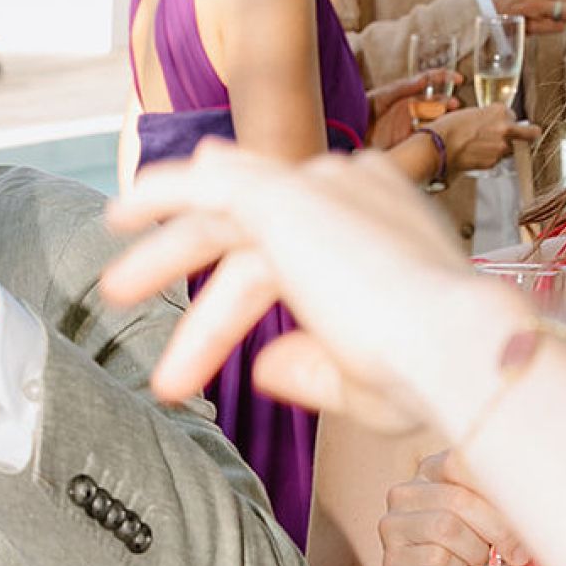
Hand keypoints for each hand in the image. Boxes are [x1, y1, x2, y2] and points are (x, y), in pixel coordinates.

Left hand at [102, 138, 531, 436]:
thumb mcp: (363, 376)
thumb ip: (311, 365)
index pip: (305, 227)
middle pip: (254, 215)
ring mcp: (319, 188)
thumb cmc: (430, 377)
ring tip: (114, 293)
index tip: (221, 279)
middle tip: (131, 286)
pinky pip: (206, 188)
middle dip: (189, 251)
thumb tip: (264, 367)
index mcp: (385, 220)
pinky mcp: (284, 200)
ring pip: (223, 213)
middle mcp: (354, 190)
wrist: (452, 351)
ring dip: (164, 253)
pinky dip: (161, 196)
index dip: (256, 251)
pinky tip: (121, 216)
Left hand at [367, 70, 452, 148]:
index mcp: (407, 95)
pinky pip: (424, 137)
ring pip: (434, 119)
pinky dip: (432, 135)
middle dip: (447, 103)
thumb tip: (425, 78)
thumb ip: (405, 87)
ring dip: (443, 119)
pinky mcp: (406, 140)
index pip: (431, 82)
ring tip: (449, 119)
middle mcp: (411, 109)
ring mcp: (409, 124)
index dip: (446, 78)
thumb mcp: (384, 94)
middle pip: (436, 104)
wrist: (348, 130)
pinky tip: (438, 133)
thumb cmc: (362, 108)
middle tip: (454, 105)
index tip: (459, 79)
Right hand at [379, 449, 526, 565]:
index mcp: (430, 472)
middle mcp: (405, 493)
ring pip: (448, 528)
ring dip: (475, 554)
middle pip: (460, 498)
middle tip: (517, 554)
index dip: (496, 486)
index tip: (523, 513)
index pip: (462, 460)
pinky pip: (436, 558)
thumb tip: (539, 502)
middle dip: (498, 529)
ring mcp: (392, 525)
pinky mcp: (392, 559)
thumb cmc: (462, 558)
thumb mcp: (486, 523)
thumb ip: (501, 504)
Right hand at [434, 104, 538, 175]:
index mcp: (499, 111)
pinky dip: (490, 159)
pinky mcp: (493, 162)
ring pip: (511, 149)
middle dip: (530, 134)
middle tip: (532, 135)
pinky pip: (497, 160)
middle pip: (529, 133)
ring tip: (485, 149)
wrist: (438, 147)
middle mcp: (505, 128)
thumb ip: (486, 117)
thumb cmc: (448, 128)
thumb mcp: (470, 113)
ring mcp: (501, 147)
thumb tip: (490, 124)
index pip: (512, 115)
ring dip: (504, 149)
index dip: (506, 120)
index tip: (503, 124)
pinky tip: (476, 156)